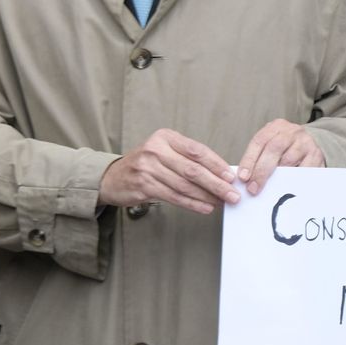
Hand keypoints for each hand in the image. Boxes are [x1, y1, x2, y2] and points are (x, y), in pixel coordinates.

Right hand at [99, 128, 238, 214]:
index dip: (217, 164)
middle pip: (193, 170)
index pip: (197, 151)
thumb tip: (222, 173)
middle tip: (232, 194)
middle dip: (216, 184)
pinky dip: (192, 203)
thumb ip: (189, 159)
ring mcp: (147, 168)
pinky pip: (174, 197)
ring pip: (184, 185)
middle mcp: (155, 150)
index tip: (231, 176)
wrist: (113, 177)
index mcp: (165, 137)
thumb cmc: (147, 164)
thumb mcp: (165, 152)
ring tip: (222, 202)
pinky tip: (205, 207)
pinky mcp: (143, 186)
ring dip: (207, 196)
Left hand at [236, 118, 326, 195]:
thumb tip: (245, 179)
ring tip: (268, 189)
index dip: (249, 159)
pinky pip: (303, 169)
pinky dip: (293, 179)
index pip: (259, 141)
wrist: (312, 142)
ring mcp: (305, 142)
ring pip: (288, 159)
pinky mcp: (316, 155)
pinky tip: (286, 187)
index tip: (243, 177)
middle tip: (253, 188)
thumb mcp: (272, 144)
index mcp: (276, 127)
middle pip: (273, 148)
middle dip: (261, 170)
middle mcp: (291, 131)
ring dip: (276, 176)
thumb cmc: (286, 148)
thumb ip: (259, 157)